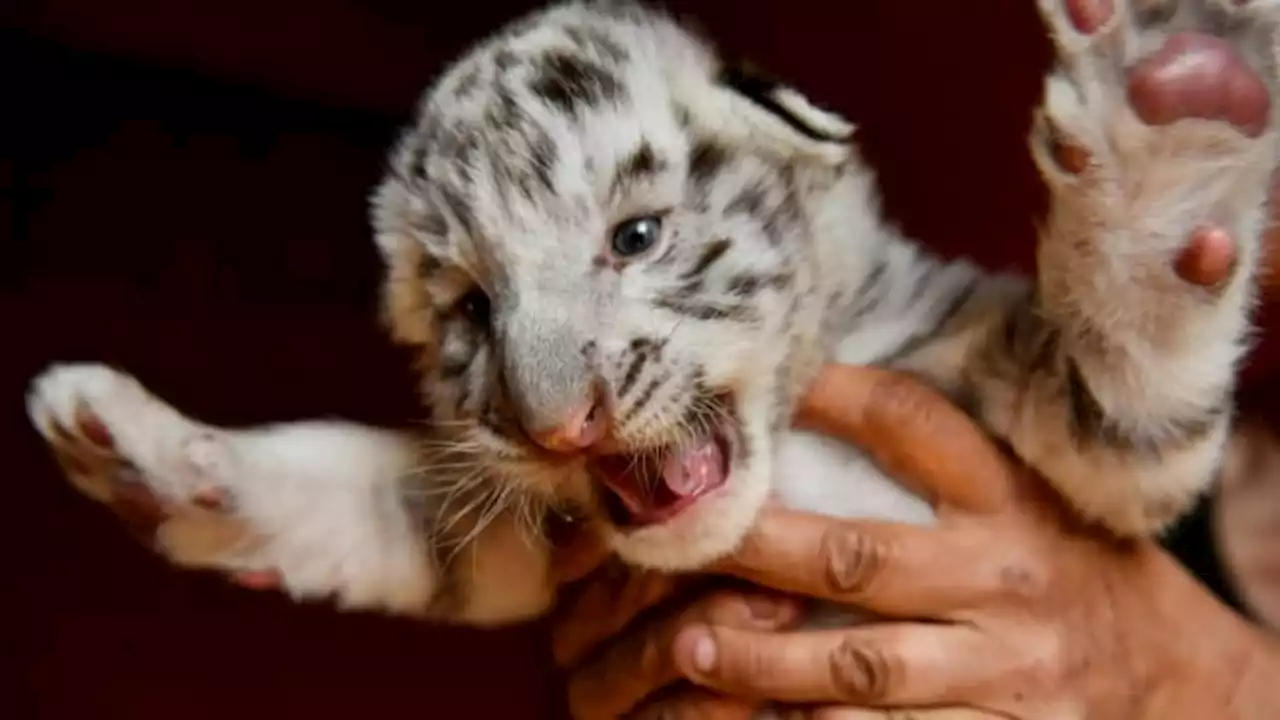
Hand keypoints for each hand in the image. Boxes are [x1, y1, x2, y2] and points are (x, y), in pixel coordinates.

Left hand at [553, 365, 1279, 719]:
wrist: (1167, 672)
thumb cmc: (1061, 562)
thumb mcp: (1021, 496)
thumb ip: (934, 459)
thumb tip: (812, 390)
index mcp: (1005, 498)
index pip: (913, 426)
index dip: (832, 394)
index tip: (761, 382)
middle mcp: (1001, 578)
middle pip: (859, 557)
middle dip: (760, 548)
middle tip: (679, 541)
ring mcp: (1002, 667)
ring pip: (865, 667)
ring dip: (768, 661)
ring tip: (690, 649)